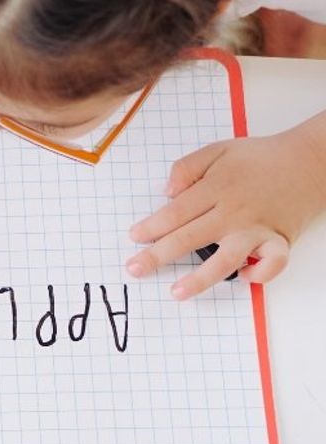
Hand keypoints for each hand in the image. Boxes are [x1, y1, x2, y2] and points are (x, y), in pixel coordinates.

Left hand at [126, 121, 325, 298]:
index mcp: (216, 188)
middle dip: (158, 255)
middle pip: (189, 237)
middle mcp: (234, 212)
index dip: (152, 227)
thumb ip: (187, 167)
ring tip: (176, 292)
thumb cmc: (259, 158)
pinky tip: (243, 277)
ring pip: (225, 260)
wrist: (308, 161)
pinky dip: (259, 275)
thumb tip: (167, 191)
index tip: (134, 238)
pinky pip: (271, 265)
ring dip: (199, 279)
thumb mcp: (217, 150)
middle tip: (135, 269)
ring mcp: (257, 229)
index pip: (175, 212)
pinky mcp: (280, 241)